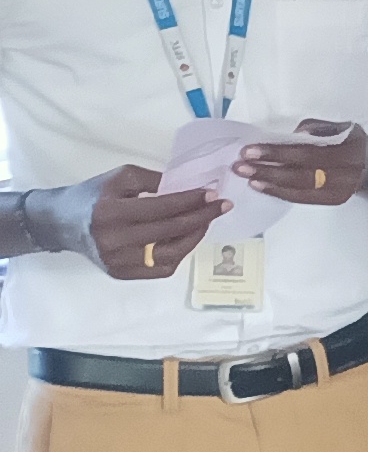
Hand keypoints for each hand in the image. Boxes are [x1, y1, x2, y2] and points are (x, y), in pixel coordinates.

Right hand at [45, 167, 228, 279]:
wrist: (61, 222)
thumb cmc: (93, 196)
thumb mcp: (121, 178)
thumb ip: (155, 181)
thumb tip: (191, 189)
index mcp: (111, 212)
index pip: (163, 207)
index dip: (192, 201)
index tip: (213, 194)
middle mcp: (115, 240)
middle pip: (171, 230)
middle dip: (202, 216)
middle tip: (222, 206)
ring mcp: (118, 261)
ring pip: (171, 253)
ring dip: (194, 236)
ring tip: (205, 221)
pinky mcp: (121, 273)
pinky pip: (162, 267)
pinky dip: (178, 252)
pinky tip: (186, 237)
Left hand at [236, 119, 367, 208]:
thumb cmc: (352, 142)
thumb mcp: (342, 127)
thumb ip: (319, 128)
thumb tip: (295, 133)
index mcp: (347, 152)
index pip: (307, 154)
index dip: (278, 153)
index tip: (250, 150)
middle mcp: (344, 175)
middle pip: (300, 174)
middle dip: (267, 170)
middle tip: (240, 166)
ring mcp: (338, 192)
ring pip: (299, 190)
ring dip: (269, 183)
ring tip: (245, 176)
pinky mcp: (331, 201)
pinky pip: (301, 199)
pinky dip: (279, 193)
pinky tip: (260, 186)